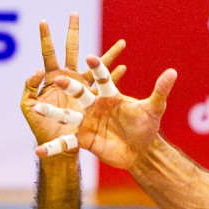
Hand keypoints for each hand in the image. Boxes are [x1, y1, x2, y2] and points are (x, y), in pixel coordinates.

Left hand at [22, 13, 126, 147]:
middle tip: (74, 13)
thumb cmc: (42, 130)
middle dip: (73, 31)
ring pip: (96, 68)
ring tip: (121, 42)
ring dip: (107, 55)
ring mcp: (82, 89)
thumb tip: (38, 70)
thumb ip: (29, 89)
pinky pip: (107, 88)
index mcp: (51, 79)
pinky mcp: (94, 103)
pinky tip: (123, 68)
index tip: (43, 22)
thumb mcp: (29, 109)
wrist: (60, 151)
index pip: (48, 54)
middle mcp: (68, 79)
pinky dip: (115, 78)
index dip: (45, 38)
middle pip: (71, 51)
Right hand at [34, 59, 176, 169]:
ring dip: (51, 112)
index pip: (102, 78)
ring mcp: (86, 122)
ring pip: (65, 115)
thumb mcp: (154, 109)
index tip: (91, 57)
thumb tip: (173, 72)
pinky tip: (37, 152)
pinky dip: (52, 148)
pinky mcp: (82, 140)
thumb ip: (160, 91)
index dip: (98, 68)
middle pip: (79, 93)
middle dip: (70, 86)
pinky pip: (65, 143)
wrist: (140, 151)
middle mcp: (94, 105)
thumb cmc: (146, 127)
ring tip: (36, 107)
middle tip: (60, 77)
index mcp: (109, 94)